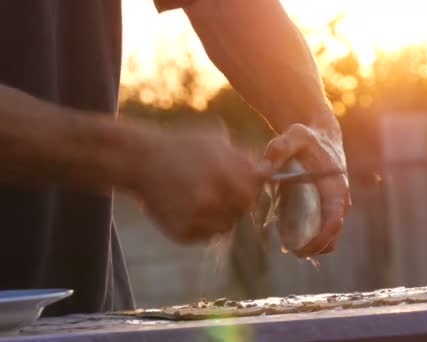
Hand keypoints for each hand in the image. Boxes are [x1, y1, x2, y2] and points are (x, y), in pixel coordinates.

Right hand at [129, 128, 269, 243]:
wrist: (141, 161)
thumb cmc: (182, 148)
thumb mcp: (216, 143)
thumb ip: (243, 159)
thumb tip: (269, 171)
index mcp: (224, 175)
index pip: (254, 192)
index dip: (250, 187)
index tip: (241, 183)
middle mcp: (212, 199)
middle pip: (242, 210)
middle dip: (237, 201)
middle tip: (221, 190)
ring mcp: (196, 218)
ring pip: (227, 226)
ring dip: (222, 215)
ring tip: (203, 198)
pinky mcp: (183, 233)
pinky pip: (206, 236)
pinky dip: (204, 226)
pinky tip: (189, 208)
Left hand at [264, 121, 350, 256]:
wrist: (321, 133)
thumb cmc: (307, 137)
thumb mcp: (293, 137)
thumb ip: (278, 150)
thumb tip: (261, 171)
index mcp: (336, 186)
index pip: (333, 221)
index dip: (320, 239)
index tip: (301, 249)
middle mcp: (341, 198)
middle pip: (334, 235)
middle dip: (315, 247)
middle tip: (291, 252)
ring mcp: (337, 204)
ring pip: (331, 235)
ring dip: (314, 245)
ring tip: (289, 247)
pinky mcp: (329, 206)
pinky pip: (324, 228)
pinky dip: (312, 237)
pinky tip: (290, 237)